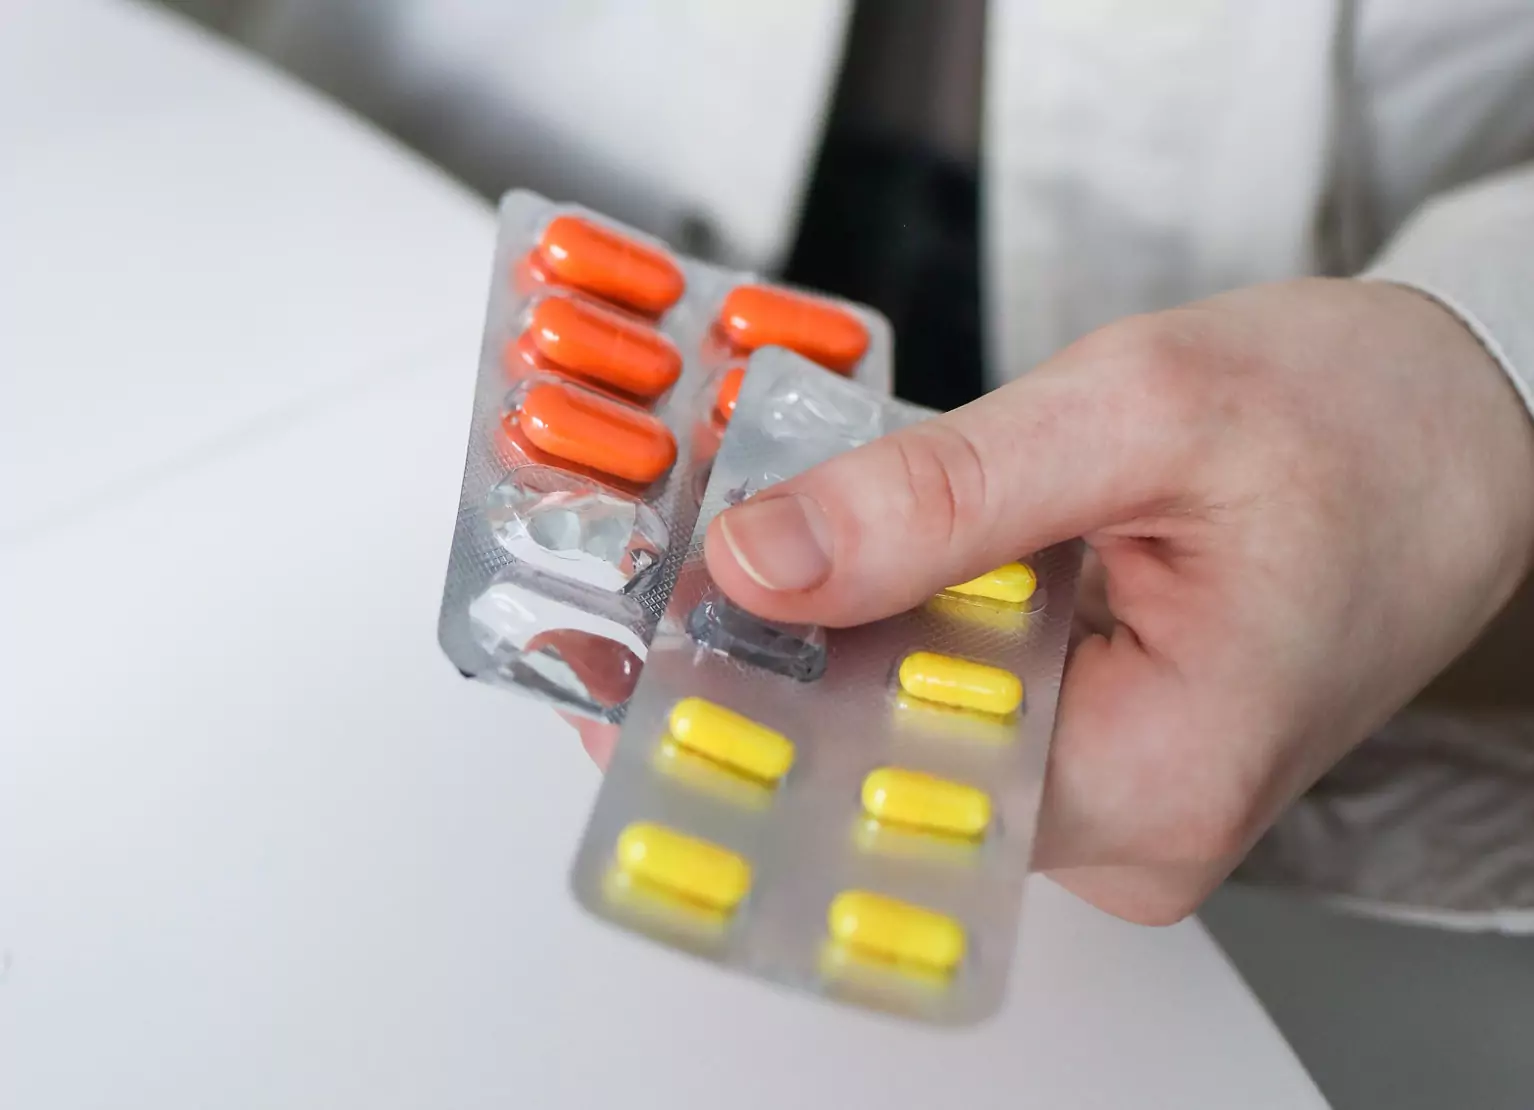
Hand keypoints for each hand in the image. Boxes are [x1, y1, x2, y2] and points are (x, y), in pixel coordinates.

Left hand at [692, 278, 1533, 924]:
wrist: (1462, 435)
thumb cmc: (1354, 425)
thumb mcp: (1135, 414)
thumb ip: (938, 499)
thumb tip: (762, 564)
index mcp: (1153, 781)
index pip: (887, 790)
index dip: (751, 715)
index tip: (641, 653)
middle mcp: (1124, 827)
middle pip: (886, 769)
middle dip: (778, 664)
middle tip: (692, 563)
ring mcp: (1105, 797)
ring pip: (912, 733)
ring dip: (838, 639)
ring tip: (782, 543)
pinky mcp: (1090, 750)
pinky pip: (956, 706)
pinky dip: (901, 634)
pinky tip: (873, 566)